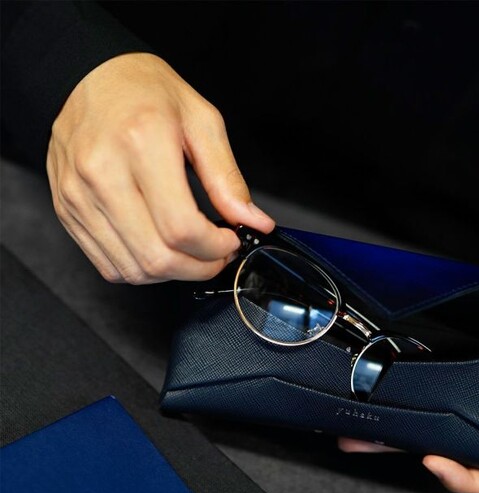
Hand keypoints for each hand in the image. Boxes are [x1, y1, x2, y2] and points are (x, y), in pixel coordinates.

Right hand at [46, 53, 274, 283]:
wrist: (84, 76)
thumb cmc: (144, 92)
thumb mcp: (201, 121)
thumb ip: (227, 179)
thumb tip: (254, 222)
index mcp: (141, 143)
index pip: (182, 228)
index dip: (215, 248)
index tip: (231, 240)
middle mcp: (102, 173)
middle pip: (158, 258)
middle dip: (200, 268)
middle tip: (217, 254)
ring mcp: (79, 196)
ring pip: (134, 270)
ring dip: (173, 273)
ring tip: (192, 252)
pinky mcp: (67, 211)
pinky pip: (109, 266)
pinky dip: (143, 270)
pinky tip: (160, 248)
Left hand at [339, 294, 478, 492]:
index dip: (466, 479)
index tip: (435, 460)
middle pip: (452, 456)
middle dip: (408, 450)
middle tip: (367, 436)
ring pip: (435, 432)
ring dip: (395, 431)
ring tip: (353, 424)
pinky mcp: (468, 393)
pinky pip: (436, 404)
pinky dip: (407, 403)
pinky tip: (376, 391)